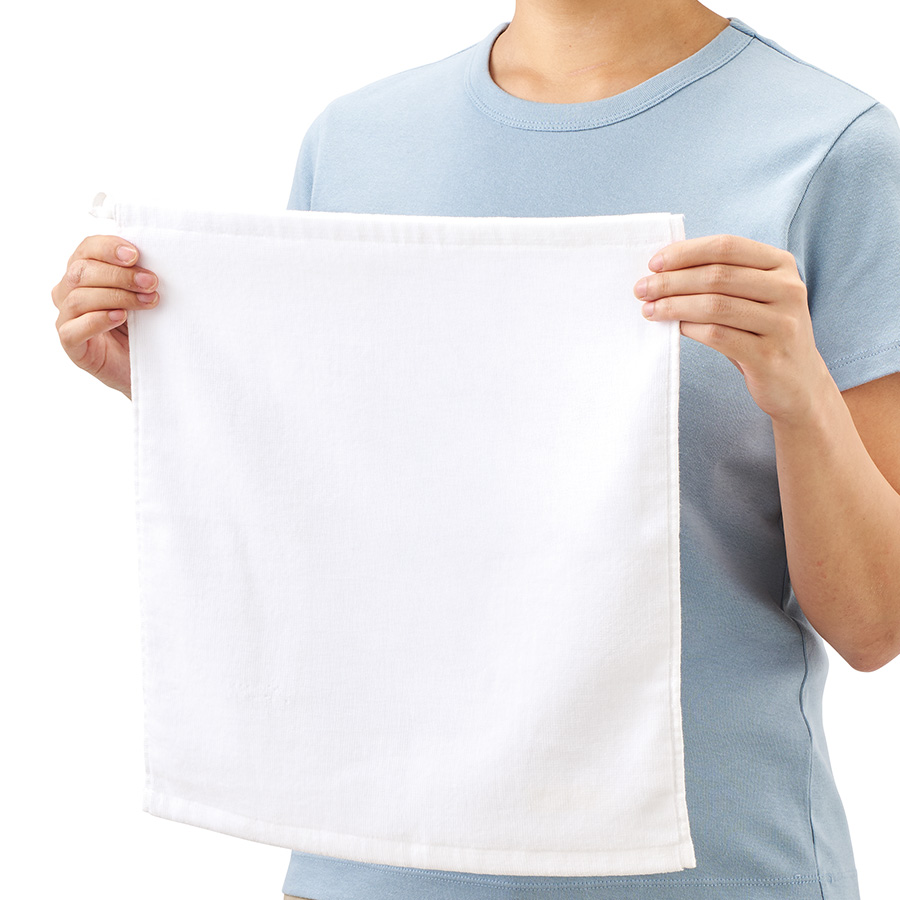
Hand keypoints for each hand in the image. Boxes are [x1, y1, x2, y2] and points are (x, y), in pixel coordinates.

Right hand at [52, 236, 159, 399]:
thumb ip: (140, 277)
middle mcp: (68, 291)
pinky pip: (73, 328)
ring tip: (147, 302)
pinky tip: (120, 317)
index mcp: (84, 272)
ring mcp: (66, 317)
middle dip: (120, 275)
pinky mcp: (70, 344)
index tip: (135, 254)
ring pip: (79, 298)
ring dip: (117, 297)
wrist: (146, 366)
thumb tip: (156, 257)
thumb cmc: (144, 327)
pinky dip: (98, 320)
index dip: (108, 248)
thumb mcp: (143, 296)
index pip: (87, 249)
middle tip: (151, 282)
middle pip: (82, 271)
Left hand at [633, 234, 832, 423]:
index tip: (653, 263)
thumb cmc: (762, 335)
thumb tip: (664, 269)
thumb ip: (722, 278)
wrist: (797, 384)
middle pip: (717, 275)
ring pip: (714, 305)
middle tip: (642, 289)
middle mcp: (787, 289)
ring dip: (674, 306)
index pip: (726, 247)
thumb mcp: (752, 298)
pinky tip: (673, 328)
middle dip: (672, 281)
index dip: (686, 252)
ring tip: (649, 310)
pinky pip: (718, 336)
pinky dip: (690, 329)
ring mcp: (781, 323)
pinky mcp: (769, 355)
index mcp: (781, 265)